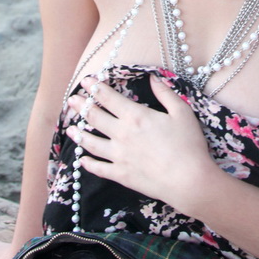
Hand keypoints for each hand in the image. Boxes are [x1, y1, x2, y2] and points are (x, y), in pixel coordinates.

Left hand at [66, 75, 213, 210]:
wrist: (188, 180)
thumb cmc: (188, 145)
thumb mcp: (182, 112)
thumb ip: (166, 94)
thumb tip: (154, 78)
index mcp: (135, 116)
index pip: (109, 98)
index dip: (95, 88)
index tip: (85, 81)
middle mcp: (122, 134)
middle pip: (95, 117)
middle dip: (81, 107)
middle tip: (71, 100)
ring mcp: (119, 156)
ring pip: (91, 143)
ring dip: (79, 134)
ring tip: (70, 129)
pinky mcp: (120, 175)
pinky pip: (99, 168)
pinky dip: (88, 163)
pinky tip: (81, 160)